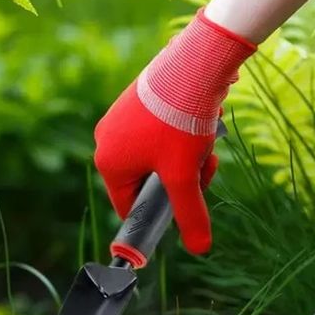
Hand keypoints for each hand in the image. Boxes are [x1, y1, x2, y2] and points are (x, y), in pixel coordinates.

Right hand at [94, 9, 255, 253]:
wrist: (193, 64)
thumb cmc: (180, 123)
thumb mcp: (186, 176)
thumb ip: (190, 215)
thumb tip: (200, 250)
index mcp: (108, 164)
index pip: (129, 206)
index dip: (159, 213)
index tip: (184, 210)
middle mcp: (107, 140)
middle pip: (148, 181)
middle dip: (181, 180)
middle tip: (206, 169)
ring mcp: (120, 118)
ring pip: (159, 157)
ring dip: (187, 158)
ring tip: (207, 145)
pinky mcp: (138, 100)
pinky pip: (159, 132)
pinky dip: (182, 135)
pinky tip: (201, 123)